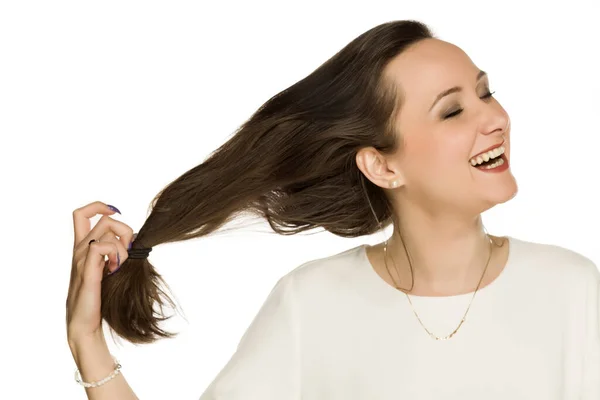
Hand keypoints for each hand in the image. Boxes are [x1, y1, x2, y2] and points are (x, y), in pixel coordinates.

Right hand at [66, 201, 134, 344]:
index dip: (98, 207)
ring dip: (122, 247)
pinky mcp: (87, 270)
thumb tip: (134, 240)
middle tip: (127, 252)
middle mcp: (79, 250)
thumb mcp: (108, 269)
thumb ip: (116, 253)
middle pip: (104, 220)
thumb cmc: (99, 298)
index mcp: (82, 248)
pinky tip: (115, 270)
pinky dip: (115, 254)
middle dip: (124, 230)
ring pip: (106, 231)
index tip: (114, 213)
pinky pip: (102, 246)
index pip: (81, 214)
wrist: (84, 324)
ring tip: (119, 267)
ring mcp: (81, 259)